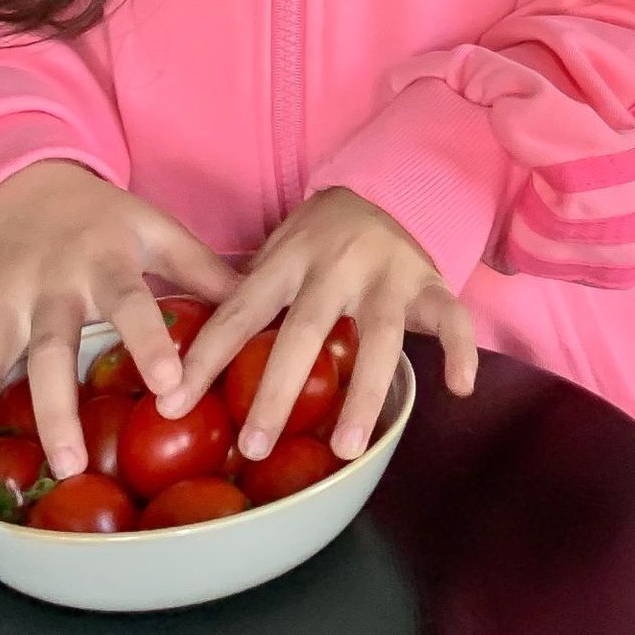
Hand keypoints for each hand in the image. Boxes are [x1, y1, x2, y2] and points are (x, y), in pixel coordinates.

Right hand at [0, 160, 237, 496]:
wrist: (23, 182)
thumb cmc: (100, 216)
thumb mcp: (155, 227)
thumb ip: (201, 268)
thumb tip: (257, 302)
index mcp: (104, 259)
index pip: (131, 302)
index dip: (150, 342)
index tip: (171, 386)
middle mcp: (48, 284)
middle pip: (49, 350)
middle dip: (56, 408)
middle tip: (70, 463)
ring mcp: (1, 302)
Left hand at [162, 186, 475, 464]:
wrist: (382, 186)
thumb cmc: (315, 241)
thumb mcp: (275, 254)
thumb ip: (249, 299)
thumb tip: (185, 365)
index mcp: (289, 257)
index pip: (240, 311)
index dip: (206, 359)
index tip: (173, 406)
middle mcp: (338, 263)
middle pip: (305, 329)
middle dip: (278, 391)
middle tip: (255, 447)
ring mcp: (389, 271)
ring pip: (379, 335)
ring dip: (362, 393)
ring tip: (346, 447)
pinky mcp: (430, 281)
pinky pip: (451, 317)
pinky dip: (461, 350)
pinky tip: (459, 389)